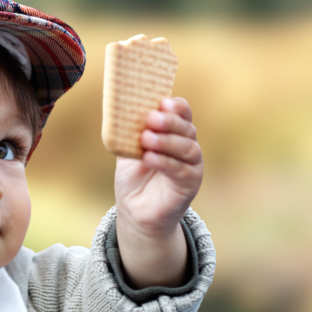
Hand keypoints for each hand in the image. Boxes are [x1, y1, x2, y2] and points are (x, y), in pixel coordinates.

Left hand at [113, 97, 202, 287]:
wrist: (136, 209)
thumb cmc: (134, 175)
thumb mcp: (128, 149)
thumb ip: (127, 132)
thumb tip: (119, 111)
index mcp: (174, 132)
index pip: (183, 113)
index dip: (176, 106)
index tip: (162, 102)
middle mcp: (188, 145)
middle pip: (186, 128)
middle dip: (169, 122)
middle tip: (151, 119)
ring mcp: (192, 165)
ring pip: (187, 148)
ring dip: (166, 141)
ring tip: (146, 139)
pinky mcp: (191, 183)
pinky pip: (181, 170)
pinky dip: (165, 162)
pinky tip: (149, 158)